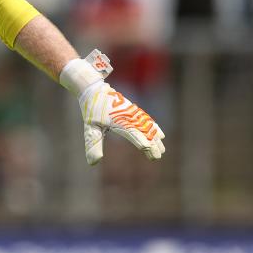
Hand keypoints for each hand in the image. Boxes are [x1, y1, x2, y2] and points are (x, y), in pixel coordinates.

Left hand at [60, 50, 165, 164]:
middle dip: (152, 144)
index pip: (134, 135)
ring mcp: (132, 112)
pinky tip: (160, 135)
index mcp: (119, 121)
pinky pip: (147, 119)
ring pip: (148, 126)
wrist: (94, 89)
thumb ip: (93, 144)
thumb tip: (94, 162)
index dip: (143, 144)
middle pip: (144, 132)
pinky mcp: (133, 110)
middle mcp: (129, 117)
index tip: (150, 153)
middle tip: (157, 156)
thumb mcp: (90, 128)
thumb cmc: (92, 109)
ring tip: (162, 149)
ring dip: (155, 138)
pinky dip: (154, 127)